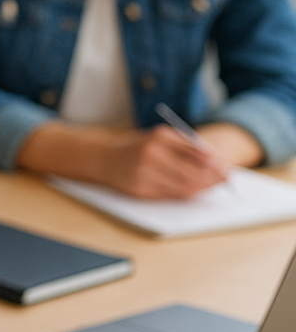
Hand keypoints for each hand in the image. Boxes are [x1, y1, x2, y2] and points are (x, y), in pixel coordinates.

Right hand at [95, 125, 229, 198]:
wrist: (103, 158)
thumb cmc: (138, 148)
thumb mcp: (160, 139)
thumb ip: (186, 147)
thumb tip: (218, 163)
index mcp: (160, 136)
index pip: (198, 153)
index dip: (217, 163)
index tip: (228, 169)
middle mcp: (152, 153)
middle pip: (195, 172)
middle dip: (213, 178)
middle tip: (225, 180)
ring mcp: (145, 173)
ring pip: (186, 187)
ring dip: (202, 188)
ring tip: (210, 185)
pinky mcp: (141, 189)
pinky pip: (173, 195)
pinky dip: (187, 194)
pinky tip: (192, 190)